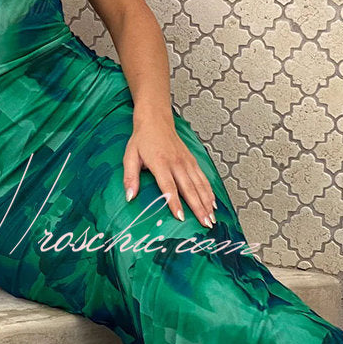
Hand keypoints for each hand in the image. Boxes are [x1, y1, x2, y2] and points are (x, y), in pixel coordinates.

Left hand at [123, 113, 216, 227]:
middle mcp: (176, 163)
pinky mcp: (192, 160)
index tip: (181, 217)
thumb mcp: (130, 156)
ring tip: (211, 219)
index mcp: (160, 163)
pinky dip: (209, 191)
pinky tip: (213, 203)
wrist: (156, 119)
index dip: (175, 203)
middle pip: (189, 189)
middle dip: (198, 208)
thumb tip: (129, 196)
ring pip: (200, 185)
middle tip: (205, 224)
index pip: (169, 187)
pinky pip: (203, 178)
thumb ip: (130, 177)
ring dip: (207, 203)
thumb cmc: (142, 139)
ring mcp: (186, 161)